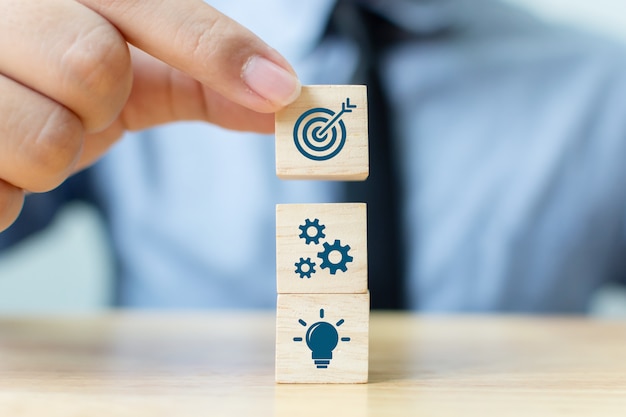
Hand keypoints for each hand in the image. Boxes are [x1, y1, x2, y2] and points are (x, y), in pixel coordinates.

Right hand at [0, 0, 300, 230]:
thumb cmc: (58, 83)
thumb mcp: (133, 70)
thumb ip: (204, 77)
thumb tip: (283, 99)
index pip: (151, 4)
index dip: (216, 49)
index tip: (279, 90)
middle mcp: (8, 10)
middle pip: (93, 66)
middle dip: (99, 106)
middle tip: (76, 105)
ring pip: (49, 138)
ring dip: (53, 154)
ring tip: (28, 129)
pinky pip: (0, 189)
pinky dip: (10, 188)